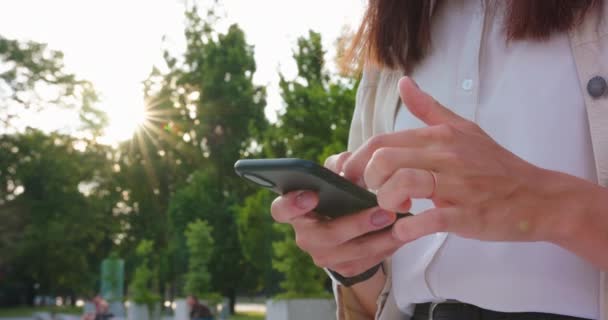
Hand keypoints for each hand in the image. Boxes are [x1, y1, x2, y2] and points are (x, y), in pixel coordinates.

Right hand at [269, 152, 403, 276]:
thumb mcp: (334, 177)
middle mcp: (305, 237)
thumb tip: (346, 162)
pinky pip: (369, 261)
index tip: (312, 194)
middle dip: (355, 224)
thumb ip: (337, 165)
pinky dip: (388, 246)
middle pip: (325, 236)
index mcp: (295, 211)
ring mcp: (325, 256)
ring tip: (399, 221)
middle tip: (381, 212)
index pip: (281, 210)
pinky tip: (404, 232)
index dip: (292, 204)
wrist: (347, 231)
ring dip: (379, 238)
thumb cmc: (336, 196)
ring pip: (352, 252)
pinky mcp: (347, 269)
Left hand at [342, 76, 578, 243]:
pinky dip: (408, 228)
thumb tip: (404, 83)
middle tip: (373, 193)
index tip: (351, 177)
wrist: (538, 197)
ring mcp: (457, 185)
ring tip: (392, 209)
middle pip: (385, 159)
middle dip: (367, 179)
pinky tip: (404, 231)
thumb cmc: (496, 165)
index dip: (357, 160)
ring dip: (385, 201)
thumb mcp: (463, 129)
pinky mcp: (467, 214)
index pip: (382, 141)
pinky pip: (429, 220)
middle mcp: (445, 156)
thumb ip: (429, 109)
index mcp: (439, 136)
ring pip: (402, 183)